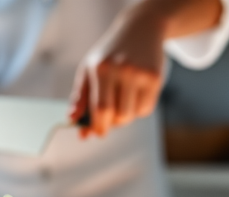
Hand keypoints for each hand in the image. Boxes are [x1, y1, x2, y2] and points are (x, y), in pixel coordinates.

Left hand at [70, 8, 166, 137]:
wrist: (140, 29)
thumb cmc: (109, 54)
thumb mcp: (89, 69)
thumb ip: (79, 96)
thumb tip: (72, 121)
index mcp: (102, 69)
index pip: (101, 109)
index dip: (98, 126)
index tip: (97, 133)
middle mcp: (123, 70)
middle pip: (118, 115)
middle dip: (111, 123)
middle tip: (109, 118)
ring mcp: (141, 74)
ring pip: (132, 114)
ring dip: (125, 116)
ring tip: (121, 100)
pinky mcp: (156, 78)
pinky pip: (146, 109)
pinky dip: (138, 110)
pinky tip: (134, 95)